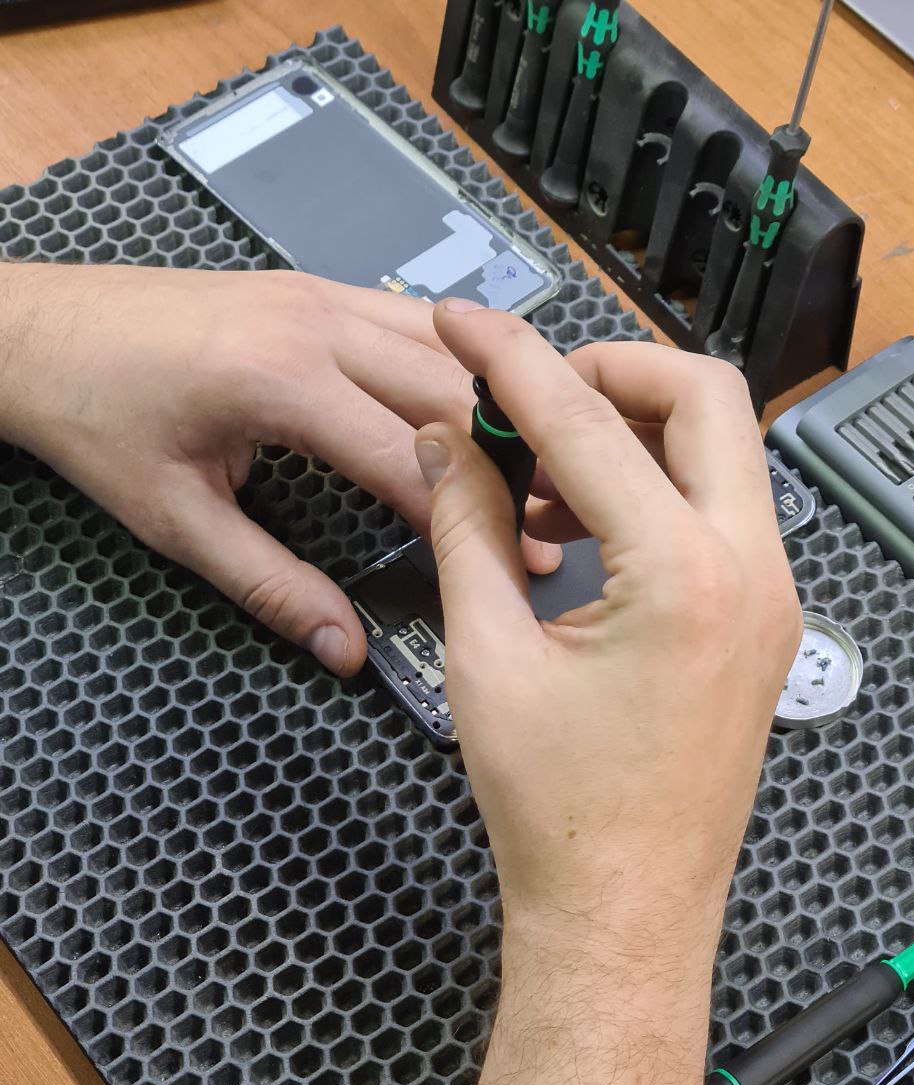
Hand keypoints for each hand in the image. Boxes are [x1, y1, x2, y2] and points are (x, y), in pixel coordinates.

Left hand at [0, 264, 559, 673]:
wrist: (34, 330)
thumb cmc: (94, 416)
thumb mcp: (176, 521)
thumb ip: (271, 586)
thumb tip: (343, 648)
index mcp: (279, 378)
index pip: (407, 457)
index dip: (465, 518)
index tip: (511, 563)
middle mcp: (312, 320)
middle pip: (447, 390)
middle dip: (501, 460)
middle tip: (545, 520)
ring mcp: (316, 293)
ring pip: (442, 343)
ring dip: (488, 404)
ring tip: (530, 466)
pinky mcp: (310, 289)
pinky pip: (410, 320)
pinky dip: (452, 365)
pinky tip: (470, 407)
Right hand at [416, 302, 801, 1084]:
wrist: (621, 912)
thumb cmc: (562, 813)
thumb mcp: (486, 655)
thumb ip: (465, 528)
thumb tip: (451, 446)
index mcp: (683, 576)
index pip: (588, 421)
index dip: (513, 361)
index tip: (469, 326)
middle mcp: (751, 574)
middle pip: (702, 397)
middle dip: (607, 373)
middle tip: (526, 393)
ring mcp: (769, 600)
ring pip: (718, 452)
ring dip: (630, 435)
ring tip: (538, 474)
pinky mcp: (761, 625)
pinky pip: (718, 513)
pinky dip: (652, 491)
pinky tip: (580, 526)